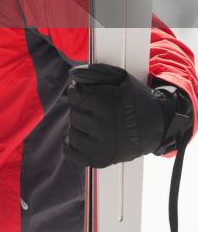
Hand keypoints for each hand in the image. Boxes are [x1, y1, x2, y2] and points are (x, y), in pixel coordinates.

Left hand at [64, 63, 186, 166]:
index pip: (74, 96)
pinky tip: (80, 137)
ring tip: (90, 121)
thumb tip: (73, 73)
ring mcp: (101, 146)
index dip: (77, 91)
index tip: (82, 91)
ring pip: (73, 133)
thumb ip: (95, 72)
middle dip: (80, 107)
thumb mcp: (121, 78)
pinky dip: (72, 146)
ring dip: (78, 125)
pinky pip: (74, 154)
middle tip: (90, 107)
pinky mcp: (102, 160)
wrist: (159, 126)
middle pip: (74, 114)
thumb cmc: (138, 100)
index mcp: (105, 106)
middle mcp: (102, 127)